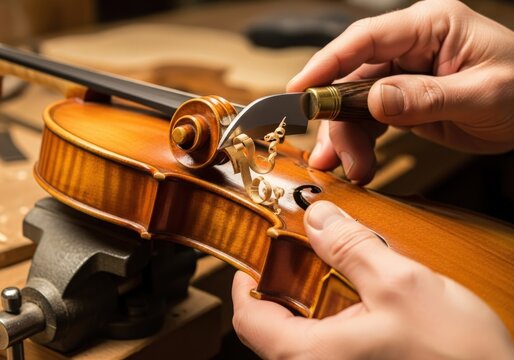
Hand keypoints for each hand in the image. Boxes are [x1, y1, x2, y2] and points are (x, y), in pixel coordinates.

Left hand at [232, 201, 513, 358]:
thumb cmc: (456, 358)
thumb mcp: (400, 286)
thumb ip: (352, 247)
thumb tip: (318, 217)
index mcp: (311, 354)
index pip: (248, 319)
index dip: (244, 285)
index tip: (252, 258)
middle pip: (275, 324)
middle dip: (284, 284)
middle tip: (300, 254)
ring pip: (305, 331)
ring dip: (313, 296)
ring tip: (337, 267)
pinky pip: (332, 340)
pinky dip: (337, 312)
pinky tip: (363, 294)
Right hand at [287, 0, 513, 183]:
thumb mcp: (481, 94)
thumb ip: (426, 96)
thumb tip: (376, 100)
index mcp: (429, 27)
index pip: (365, 39)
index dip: (326, 63)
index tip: (299, 90)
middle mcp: (410, 47)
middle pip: (352, 78)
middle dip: (337, 119)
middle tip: (332, 154)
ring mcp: (404, 74)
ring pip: (355, 104)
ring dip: (347, 138)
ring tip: (350, 168)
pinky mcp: (403, 99)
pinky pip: (370, 119)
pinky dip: (361, 143)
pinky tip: (359, 164)